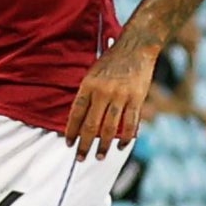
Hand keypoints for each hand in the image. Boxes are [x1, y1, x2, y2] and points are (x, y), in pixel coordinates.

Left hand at [63, 37, 157, 160]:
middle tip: (80, 158)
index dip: (71, 131)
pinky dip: (125, 138)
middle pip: (90, 125)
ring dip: (104, 146)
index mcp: (88, 85)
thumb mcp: (93, 74)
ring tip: (99, 157)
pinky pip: (130, 123)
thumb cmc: (111, 62)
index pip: (76, 114)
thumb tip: (82, 119)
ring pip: (110, 128)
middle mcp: (102, 92)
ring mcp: (121, 96)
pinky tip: (120, 146)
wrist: (136, 47)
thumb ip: (88, 95)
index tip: (69, 144)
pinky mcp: (137, 99)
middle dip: (84, 144)